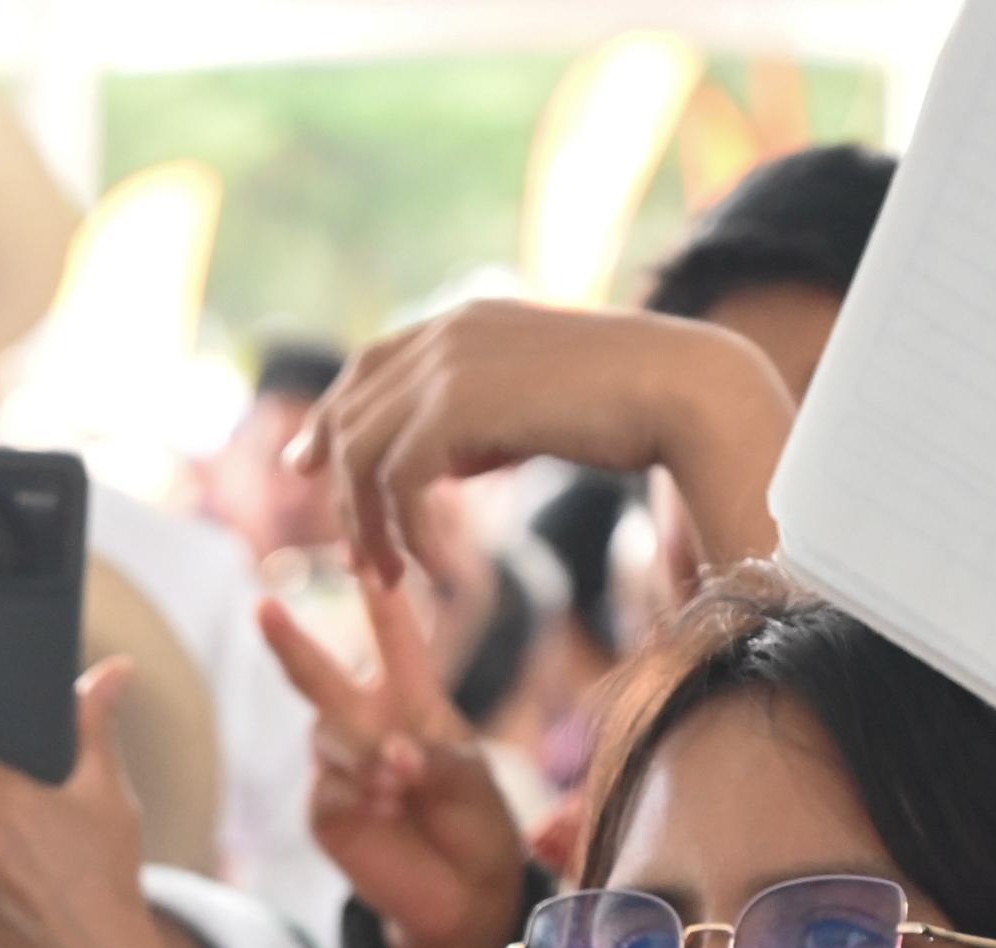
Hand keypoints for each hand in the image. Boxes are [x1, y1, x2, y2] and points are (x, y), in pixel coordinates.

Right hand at [256, 578, 530, 947]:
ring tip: (400, 780)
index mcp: (414, 705)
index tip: (372, 566)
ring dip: (363, 752)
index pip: (395, 646)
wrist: (466, 895)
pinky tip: (387, 807)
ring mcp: (342, 770)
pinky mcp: (328, 813)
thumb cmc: (477, 825)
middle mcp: (369, 728)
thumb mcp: (470, 778)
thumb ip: (432, 757)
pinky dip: (359, 792)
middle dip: (290, 644)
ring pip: (327, 736)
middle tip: (263, 608)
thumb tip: (391, 759)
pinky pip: (328, 787)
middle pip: (320, 679)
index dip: (384, 609)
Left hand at [295, 299, 793, 587]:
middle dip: (338, 487)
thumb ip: (483, 426)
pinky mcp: (458, 404)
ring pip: (362, 451)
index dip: (333, 416)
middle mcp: (448, 332)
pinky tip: (433, 569)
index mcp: (466, 323)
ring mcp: (448, 362)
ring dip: (367, 523)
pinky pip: (400, 480)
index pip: (370, 365)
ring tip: (388, 576)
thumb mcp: (538, 410)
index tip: (308, 467)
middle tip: (355, 555)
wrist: (688, 391)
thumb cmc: (632, 409)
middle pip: (352, 413)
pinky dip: (408, 532)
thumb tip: (445, 465)